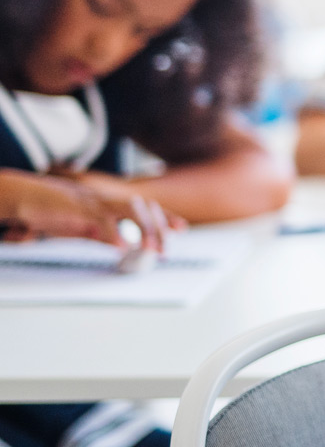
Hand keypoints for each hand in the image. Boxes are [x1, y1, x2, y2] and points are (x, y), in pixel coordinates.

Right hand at [0, 170, 181, 250]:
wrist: (22, 196)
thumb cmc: (49, 210)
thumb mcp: (81, 226)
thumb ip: (102, 234)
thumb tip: (124, 245)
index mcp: (108, 202)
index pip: (144, 208)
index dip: (163, 217)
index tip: (180, 229)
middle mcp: (105, 198)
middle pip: (142, 208)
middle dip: (158, 228)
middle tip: (165, 250)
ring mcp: (93, 200)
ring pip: (128, 209)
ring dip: (143, 230)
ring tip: (151, 249)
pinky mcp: (77, 206)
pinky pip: (100, 219)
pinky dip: (114, 232)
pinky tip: (123, 245)